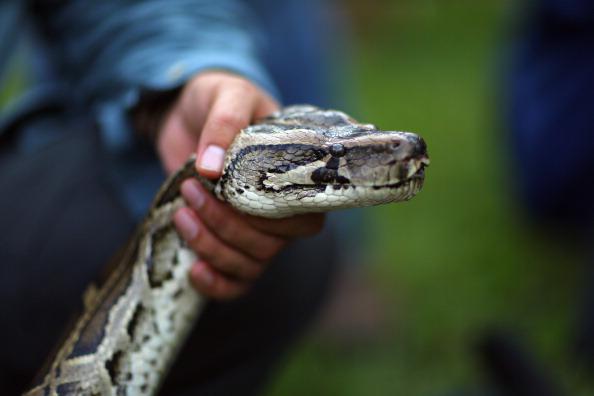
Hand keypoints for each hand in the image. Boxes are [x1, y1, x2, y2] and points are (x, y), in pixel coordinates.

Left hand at [157, 71, 325, 299]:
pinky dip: (216, 284)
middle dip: (227, 226)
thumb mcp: (225, 94)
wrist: (186, 114)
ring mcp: (254, 232)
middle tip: (191, 190)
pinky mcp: (226, 243)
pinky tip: (194, 271)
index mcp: (296, 176)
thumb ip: (225, 121)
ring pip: (250, 264)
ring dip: (212, 246)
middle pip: (271, 245)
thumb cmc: (218, 98)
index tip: (233, 195)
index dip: (275, 218)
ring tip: (181, 213)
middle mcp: (281, 211)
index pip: (305, 216)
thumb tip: (213, 167)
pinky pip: (235, 283)